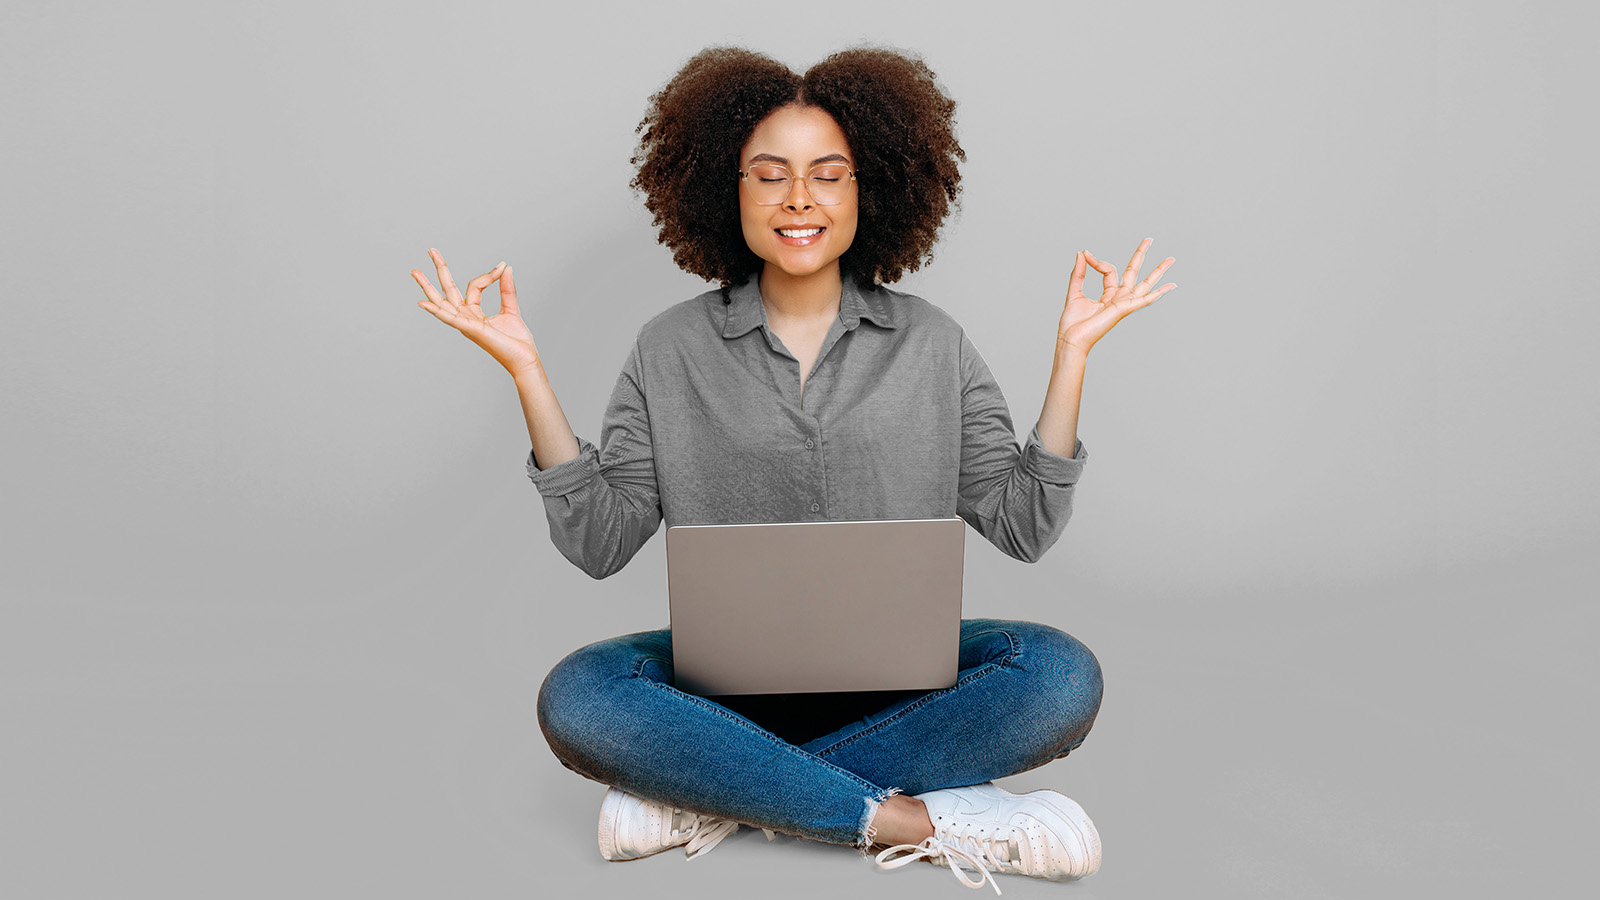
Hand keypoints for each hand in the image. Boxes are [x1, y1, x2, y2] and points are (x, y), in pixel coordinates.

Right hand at [412, 248, 539, 377]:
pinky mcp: (470, 330)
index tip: (502, 267)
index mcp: (474, 313)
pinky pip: (450, 319)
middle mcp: (466, 317)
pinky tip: (423, 303)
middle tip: (431, 250)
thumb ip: (506, 288)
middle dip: (439, 270)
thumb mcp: (511, 308)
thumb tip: (505, 267)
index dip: (488, 275)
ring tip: (415, 272)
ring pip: (442, 302)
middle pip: (448, 289)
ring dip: (427, 287)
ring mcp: (465, 324)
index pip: (474, 286)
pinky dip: (436, 311)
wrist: (524, 359)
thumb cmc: (516, 341)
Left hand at [1057, 238, 1175, 355]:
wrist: (1071, 339)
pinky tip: (1171, 286)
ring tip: (1171, 259)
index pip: (1109, 270)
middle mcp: (1119, 298)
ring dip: (1159, 271)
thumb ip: (1079, 272)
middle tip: (1149, 239)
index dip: (1097, 261)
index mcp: (1108, 295)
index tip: (1086, 254)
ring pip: (1145, 284)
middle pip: (1133, 272)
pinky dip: (1158, 292)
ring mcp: (1124, 304)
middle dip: (1141, 255)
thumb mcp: (1074, 291)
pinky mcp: (1124, 309)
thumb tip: (1082, 253)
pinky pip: (1145, 299)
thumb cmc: (1073, 323)